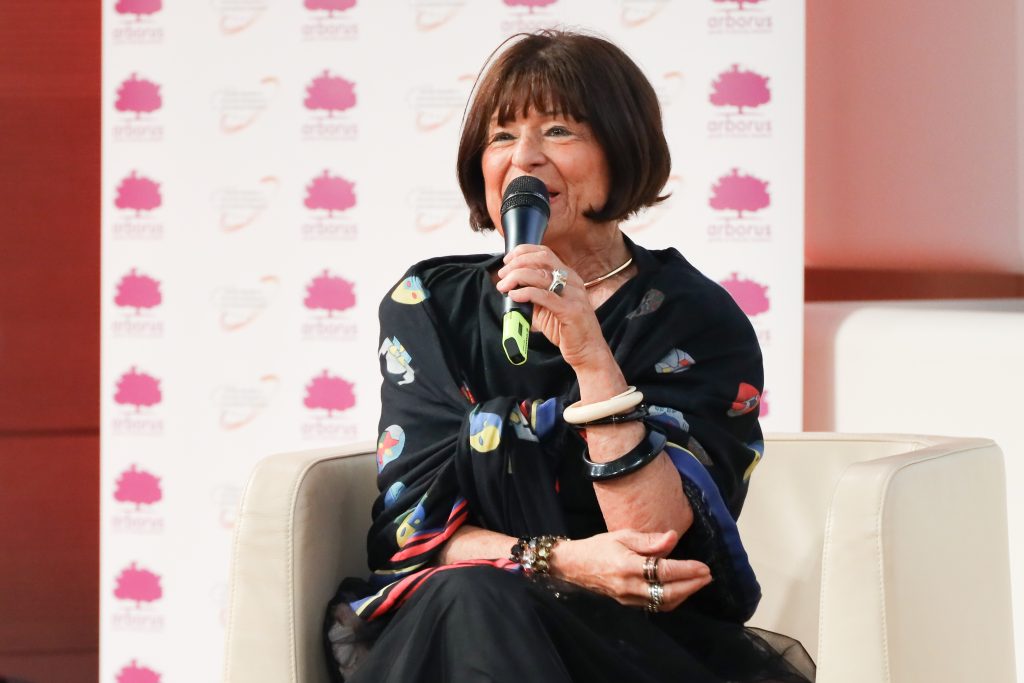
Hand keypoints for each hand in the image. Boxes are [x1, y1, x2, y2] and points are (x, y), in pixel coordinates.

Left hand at [496, 244, 608, 368]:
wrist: (587, 350)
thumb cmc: (568, 329)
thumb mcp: (546, 308)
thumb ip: (532, 296)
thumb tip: (510, 289)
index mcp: (568, 277)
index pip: (545, 253)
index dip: (523, 252)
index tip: (507, 260)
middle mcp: (572, 281)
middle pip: (542, 259)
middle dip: (517, 263)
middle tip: (502, 274)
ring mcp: (573, 295)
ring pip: (541, 275)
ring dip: (517, 277)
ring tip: (504, 286)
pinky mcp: (571, 310)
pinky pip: (544, 296)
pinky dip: (526, 293)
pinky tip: (515, 295)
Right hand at [552, 529, 711, 611]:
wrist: (574, 566)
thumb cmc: (599, 546)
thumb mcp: (622, 535)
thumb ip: (649, 540)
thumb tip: (673, 537)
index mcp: (627, 566)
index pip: (663, 571)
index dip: (686, 570)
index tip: (704, 566)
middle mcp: (629, 586)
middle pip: (667, 593)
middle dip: (691, 586)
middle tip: (707, 576)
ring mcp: (628, 598)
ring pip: (663, 603)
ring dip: (685, 594)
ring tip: (699, 582)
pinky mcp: (628, 604)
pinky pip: (655, 605)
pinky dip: (672, 599)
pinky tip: (681, 590)